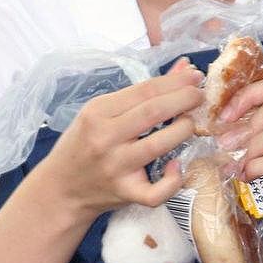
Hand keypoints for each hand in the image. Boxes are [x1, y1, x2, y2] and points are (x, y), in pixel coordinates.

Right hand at [33, 58, 203, 223]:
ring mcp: (116, 168)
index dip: (175, 82)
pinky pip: (156, 192)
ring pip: (158, 146)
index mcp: (98, 112)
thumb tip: (182, 69)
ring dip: (184, 130)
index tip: (194, 77)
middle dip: (184, 100)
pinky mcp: (125, 193)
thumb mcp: (102, 112)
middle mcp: (106, 138)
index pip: (144, 91)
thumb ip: (141, 94)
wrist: (62, 187)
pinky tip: (177, 167)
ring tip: (191, 123)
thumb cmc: (84, 144)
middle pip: (153, 113)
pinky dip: (173, 181)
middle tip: (200, 96)